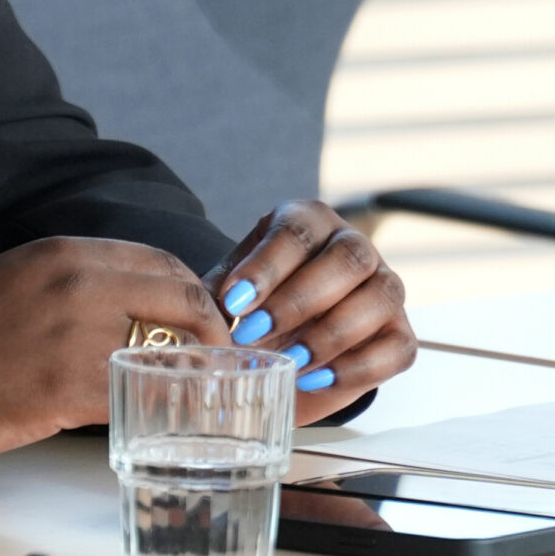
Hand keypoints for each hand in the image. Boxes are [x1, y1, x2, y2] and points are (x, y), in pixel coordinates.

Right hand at [0, 237, 232, 464]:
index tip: (203, 325)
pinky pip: (141, 398)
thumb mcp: (10, 279)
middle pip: (186, 302)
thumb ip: (70, 284)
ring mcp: (77, 336)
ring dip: (191, 380)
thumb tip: (126, 308)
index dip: (196, 297)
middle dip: (212, 337)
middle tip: (215, 367)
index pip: (164, 263)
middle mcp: (78, 284)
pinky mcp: (69, 388)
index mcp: (61, 252)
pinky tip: (154, 423)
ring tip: (193, 400)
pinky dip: (157, 413)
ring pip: (174, 354)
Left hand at [207, 200, 414, 419]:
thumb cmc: (252, 306)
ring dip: (330, 334)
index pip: (296, 232)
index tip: (234, 300)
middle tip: (254, 332)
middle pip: (347, 259)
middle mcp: (354, 246)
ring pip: (380, 297)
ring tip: (287, 361)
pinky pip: (396, 348)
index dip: (266, 266)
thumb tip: (198, 309)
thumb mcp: (228, 291)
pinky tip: (314, 379)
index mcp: (307, 221)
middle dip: (299, 299)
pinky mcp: (401, 334)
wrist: (281, 347)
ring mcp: (385, 289)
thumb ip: (214, 294)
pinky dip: (356, 368)